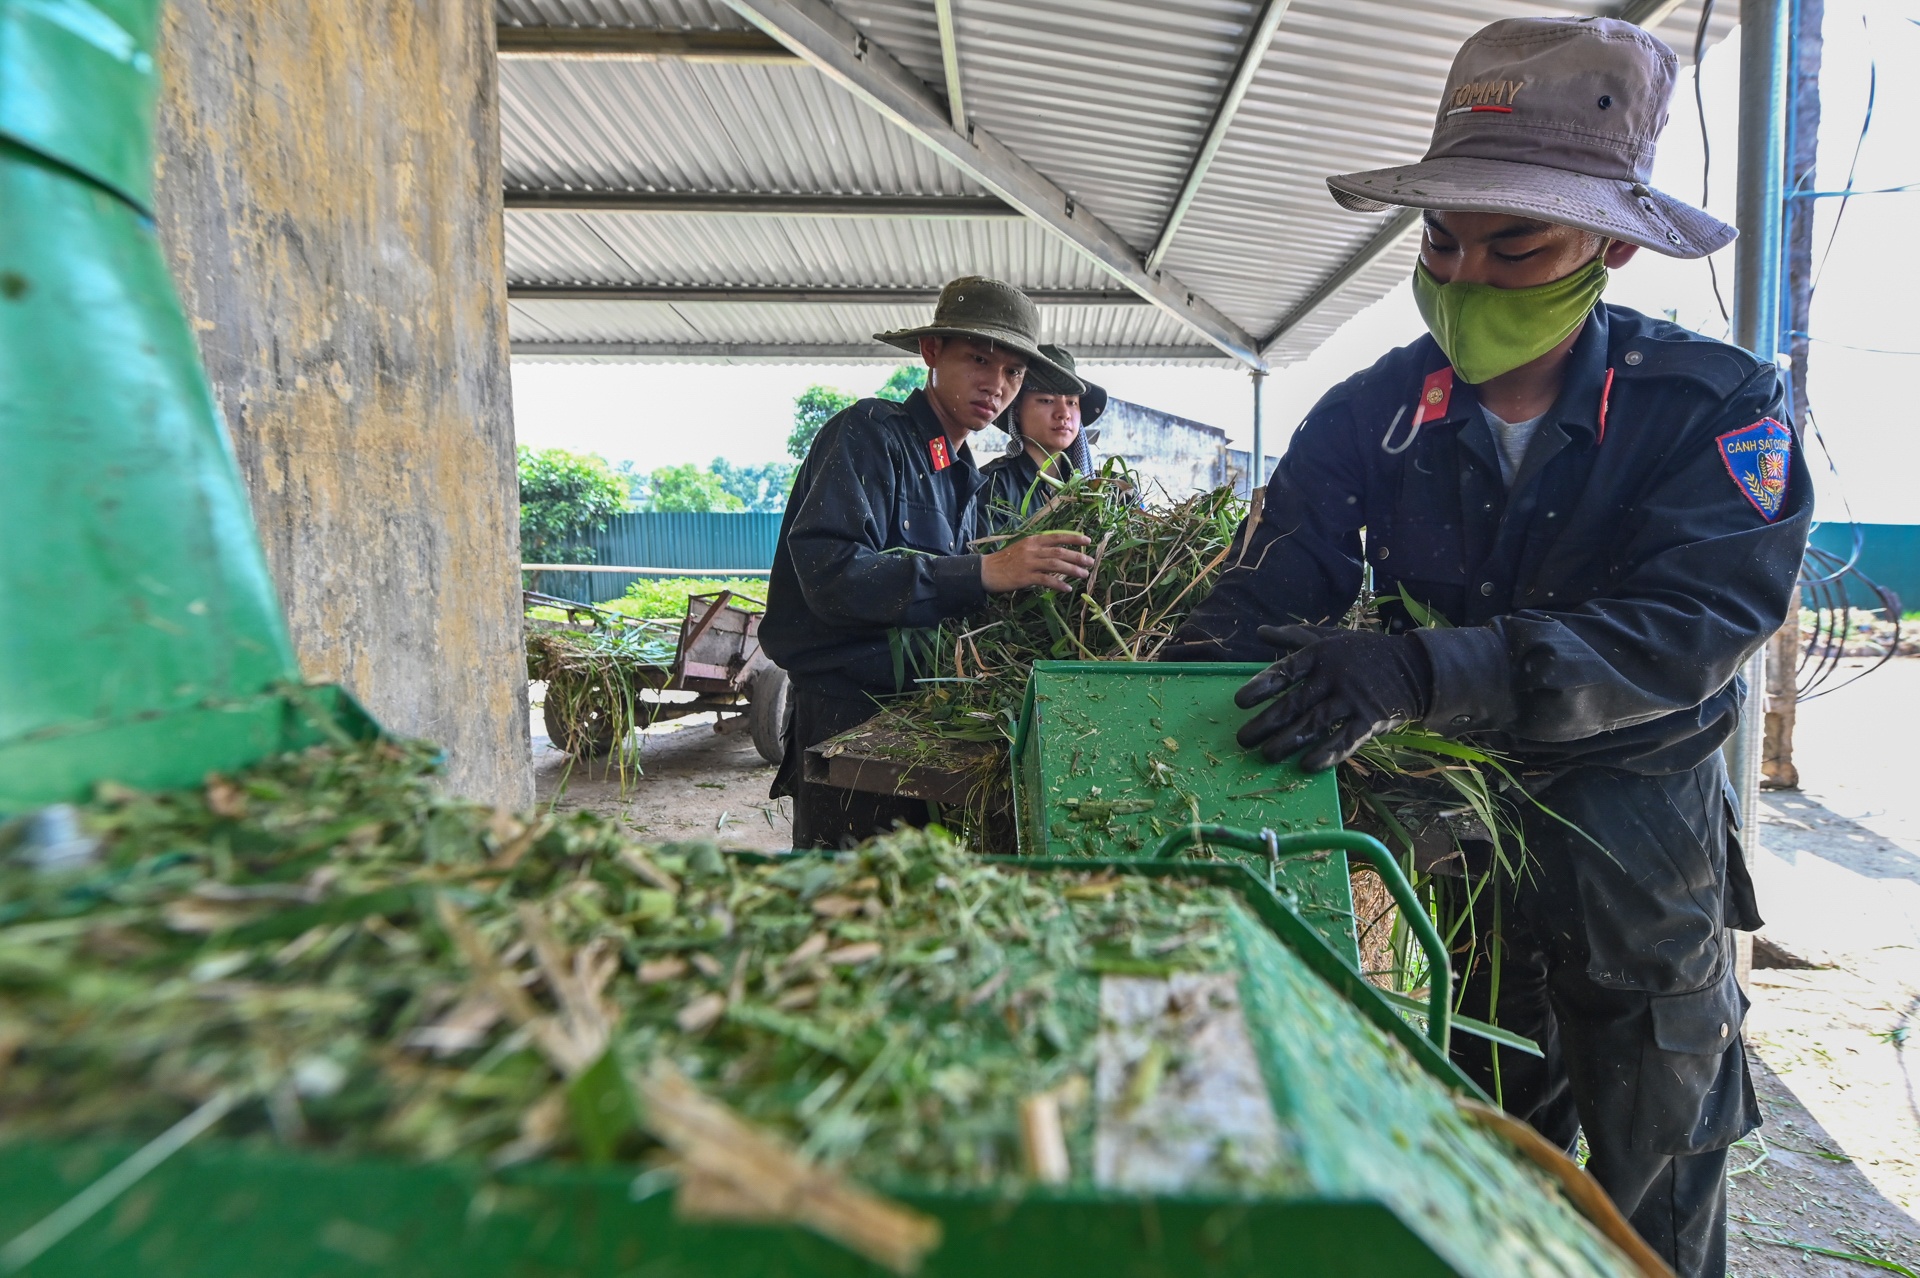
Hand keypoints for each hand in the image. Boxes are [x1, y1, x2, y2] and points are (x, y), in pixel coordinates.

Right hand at [980, 532, 1093, 594]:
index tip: (1087, 540)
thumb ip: (1038, 548)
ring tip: (1084, 575)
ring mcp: (1029, 563)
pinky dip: (1058, 584)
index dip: (1073, 538)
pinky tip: (1067, 589)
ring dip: (1072, 570)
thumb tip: (1057, 553)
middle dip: (1077, 556)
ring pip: (1055, 565)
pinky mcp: (1025, 577)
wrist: (985, 571)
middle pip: (1059, 552)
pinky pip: (1045, 580)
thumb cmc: (1004, 560)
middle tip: (1091, 562)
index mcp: (1033, 540)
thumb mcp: (1022, 548)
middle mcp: (1032, 550)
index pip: (1057, 537)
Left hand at [1233, 625, 1432, 771]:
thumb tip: (1261, 632)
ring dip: (1288, 742)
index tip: (1240, 702)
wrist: (1414, 668)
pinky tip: (1306, 765)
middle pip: (1294, 704)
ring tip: (1267, 755)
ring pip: (1314, 724)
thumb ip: (1294, 637)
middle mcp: (1334, 677)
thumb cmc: (1363, 653)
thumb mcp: (1330, 637)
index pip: (1285, 671)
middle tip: (1243, 740)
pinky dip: (1326, 754)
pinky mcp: (1371, 720)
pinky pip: (1345, 740)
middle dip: (1266, 724)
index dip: (1261, 687)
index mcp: (1320, 655)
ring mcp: (1353, 699)